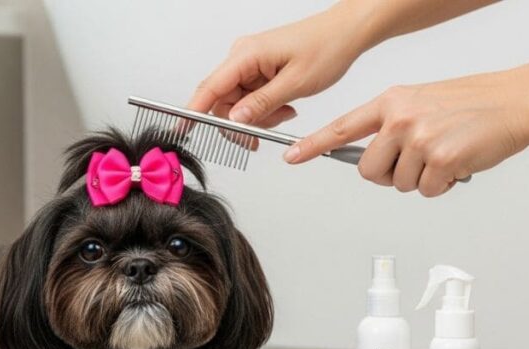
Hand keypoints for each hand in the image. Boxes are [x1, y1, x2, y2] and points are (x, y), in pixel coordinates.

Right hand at [187, 3, 373, 127]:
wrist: (347, 32)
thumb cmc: (327, 47)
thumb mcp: (295, 83)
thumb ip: (261, 104)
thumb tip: (234, 120)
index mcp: (246, 55)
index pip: (209, 88)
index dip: (192, 112)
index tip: (182, 131)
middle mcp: (242, 57)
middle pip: (221, 102)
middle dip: (240, 122)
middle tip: (261, 135)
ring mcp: (249, 64)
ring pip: (237, 104)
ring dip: (257, 117)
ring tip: (284, 114)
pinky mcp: (258, 69)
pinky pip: (249, 98)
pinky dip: (264, 109)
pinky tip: (284, 107)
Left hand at [284, 61, 528, 196]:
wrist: (513, 102)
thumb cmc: (470, 104)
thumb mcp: (419, 102)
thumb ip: (390, 124)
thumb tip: (368, 153)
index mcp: (390, 102)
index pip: (342, 128)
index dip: (313, 145)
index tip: (291, 157)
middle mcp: (400, 119)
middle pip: (368, 171)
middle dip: (390, 175)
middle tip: (416, 161)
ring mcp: (419, 138)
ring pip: (399, 184)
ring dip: (421, 179)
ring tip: (443, 155)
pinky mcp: (440, 159)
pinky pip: (427, 191)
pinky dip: (442, 185)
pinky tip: (456, 163)